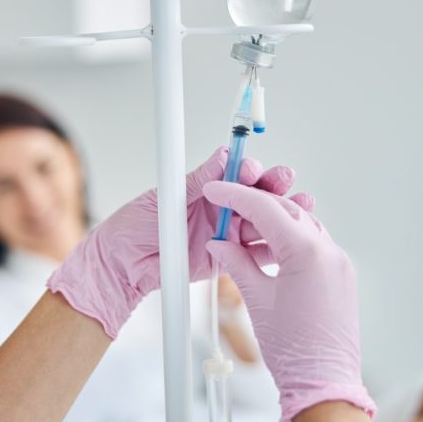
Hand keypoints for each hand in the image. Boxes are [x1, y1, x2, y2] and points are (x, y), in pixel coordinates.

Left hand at [47, 147, 298, 338]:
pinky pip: (253, 253)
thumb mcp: (165, 198)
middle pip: (255, 195)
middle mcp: (218, 209)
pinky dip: (272, 246)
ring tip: (301, 205)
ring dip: (282, 213)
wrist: (120, 265)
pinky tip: (288, 239)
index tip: (251, 168)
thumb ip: (198, 181)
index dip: (247, 169)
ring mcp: (224, 234)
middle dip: (273, 186)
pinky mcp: (226, 260)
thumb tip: (222, 155)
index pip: (234, 173)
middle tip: (285, 179)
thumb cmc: (132, 226)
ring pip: (261, 222)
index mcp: (204, 188)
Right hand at [203, 181, 375, 421]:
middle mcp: (330, 252)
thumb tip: (220, 245)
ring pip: (301, 225)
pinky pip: (312, 245)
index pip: (266, 209)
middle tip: (225, 209)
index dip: (235, 196)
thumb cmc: (294, 349)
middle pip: (286, 211)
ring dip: (271, 222)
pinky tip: (264, 250)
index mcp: (308, 252)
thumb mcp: (257, 299)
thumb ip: (236, 263)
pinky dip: (287, 240)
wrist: (324, 382)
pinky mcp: (341, 276)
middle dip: (253, 206)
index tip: (216, 190)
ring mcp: (339, 264)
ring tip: (240, 234)